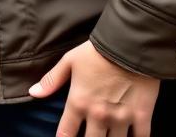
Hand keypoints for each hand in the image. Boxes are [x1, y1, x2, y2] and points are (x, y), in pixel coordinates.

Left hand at [29, 40, 159, 136]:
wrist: (128, 46)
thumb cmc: (96, 53)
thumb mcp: (69, 62)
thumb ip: (51, 80)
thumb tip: (33, 93)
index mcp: (79, 103)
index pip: (66, 133)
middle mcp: (99, 116)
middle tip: (88, 135)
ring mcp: (122, 119)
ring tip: (106, 135)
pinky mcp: (142, 118)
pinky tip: (129, 136)